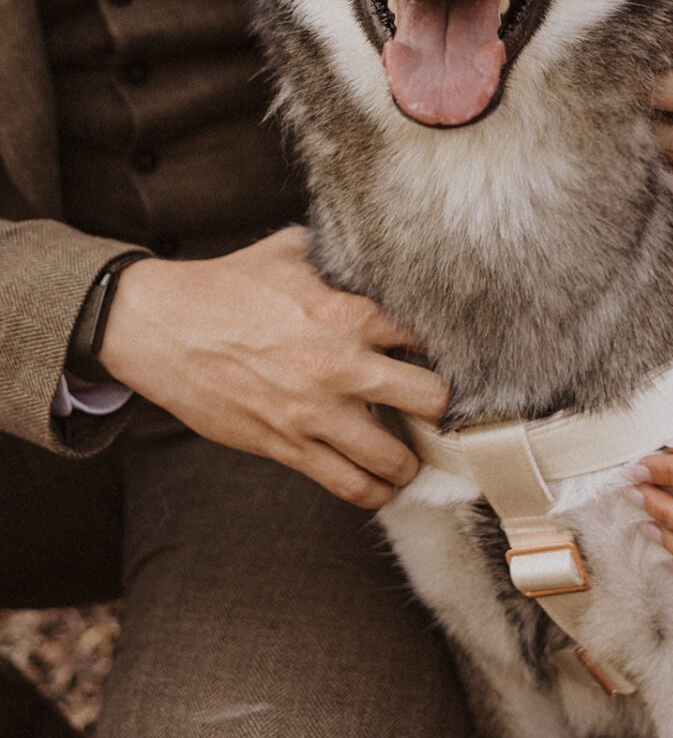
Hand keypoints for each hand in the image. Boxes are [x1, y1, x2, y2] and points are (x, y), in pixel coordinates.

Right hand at [99, 226, 448, 508]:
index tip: (445, 356)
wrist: (162, 328)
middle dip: (441, 407)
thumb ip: (339, 255)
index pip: (428, 337)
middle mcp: (341, 367)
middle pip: (432, 400)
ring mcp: (315, 414)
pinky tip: (382, 484)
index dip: (441, 347)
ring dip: (410, 459)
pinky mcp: (287, 447)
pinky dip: (374, 491)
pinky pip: (349, 485)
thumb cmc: (226, 286)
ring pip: (395, 457)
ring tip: (412, 454)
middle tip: (438, 409)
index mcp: (348, 314)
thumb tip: (372, 247)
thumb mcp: (290, 251)